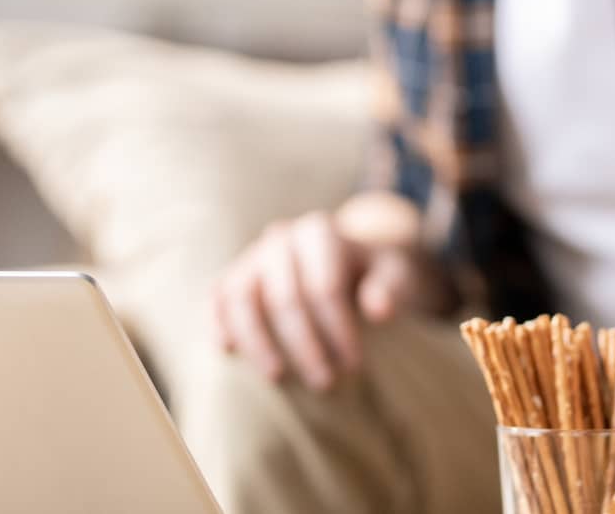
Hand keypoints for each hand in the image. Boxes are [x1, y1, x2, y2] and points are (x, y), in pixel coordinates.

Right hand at [212, 209, 449, 389]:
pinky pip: (218, 297)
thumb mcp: (396, 274)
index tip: (355, 365)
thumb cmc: (375, 274)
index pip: (324, 286)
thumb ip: (391, 287)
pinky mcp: (234, 275)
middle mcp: (281, 238)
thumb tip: (380, 310)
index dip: (339, 329)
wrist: (349, 263)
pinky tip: (227, 351)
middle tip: (325, 383)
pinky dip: (219, 322)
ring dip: (257, 341)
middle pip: (284, 296)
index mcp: (321, 232)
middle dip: (304, 344)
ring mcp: (253, 256)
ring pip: (242, 297)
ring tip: (278, 378)